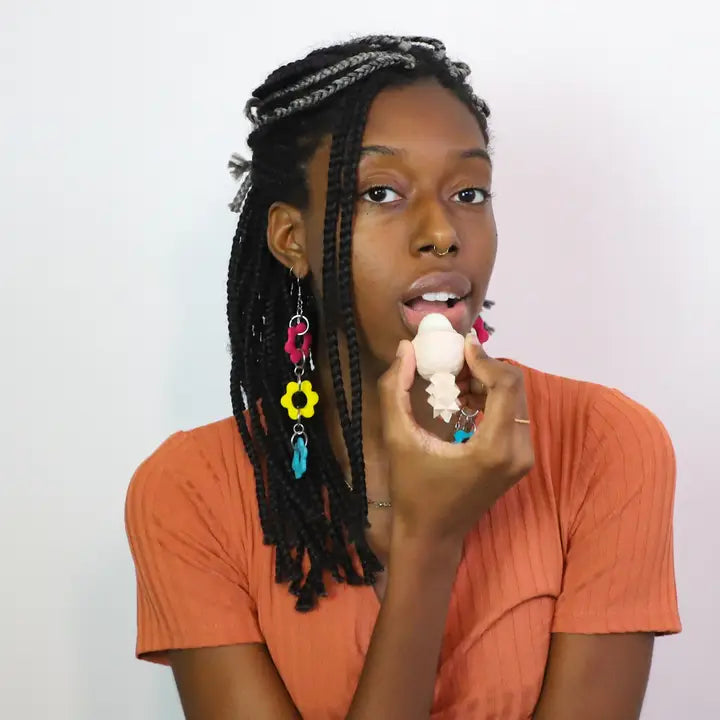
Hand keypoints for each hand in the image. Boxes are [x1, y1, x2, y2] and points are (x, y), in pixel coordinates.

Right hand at [377, 335, 534, 542]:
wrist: (432, 535)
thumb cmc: (412, 490)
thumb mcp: (397, 438)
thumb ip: (396, 390)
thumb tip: (406, 349)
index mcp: (495, 447)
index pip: (506, 383)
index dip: (484, 358)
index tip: (458, 347)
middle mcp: (519, 451)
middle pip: (514, 387)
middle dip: (483, 368)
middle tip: (451, 364)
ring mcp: (523, 457)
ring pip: (515, 399)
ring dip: (487, 383)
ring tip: (453, 383)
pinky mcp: (519, 460)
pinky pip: (512, 415)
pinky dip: (491, 400)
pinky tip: (463, 402)